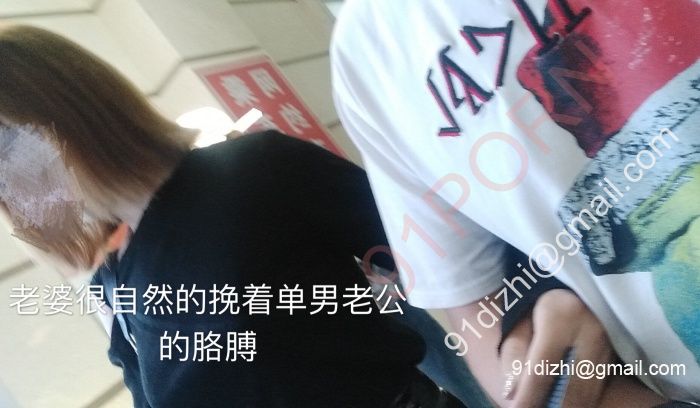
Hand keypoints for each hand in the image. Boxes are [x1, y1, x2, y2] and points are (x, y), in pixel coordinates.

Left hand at [499, 289, 614, 407]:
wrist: (577, 293)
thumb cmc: (542, 308)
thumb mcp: (522, 322)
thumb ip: (513, 356)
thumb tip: (510, 394)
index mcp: (562, 315)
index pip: (542, 366)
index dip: (528, 395)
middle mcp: (591, 329)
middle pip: (572, 386)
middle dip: (553, 407)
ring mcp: (610, 343)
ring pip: (589, 391)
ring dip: (569, 406)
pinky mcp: (618, 354)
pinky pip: (598, 387)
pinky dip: (580, 401)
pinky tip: (563, 403)